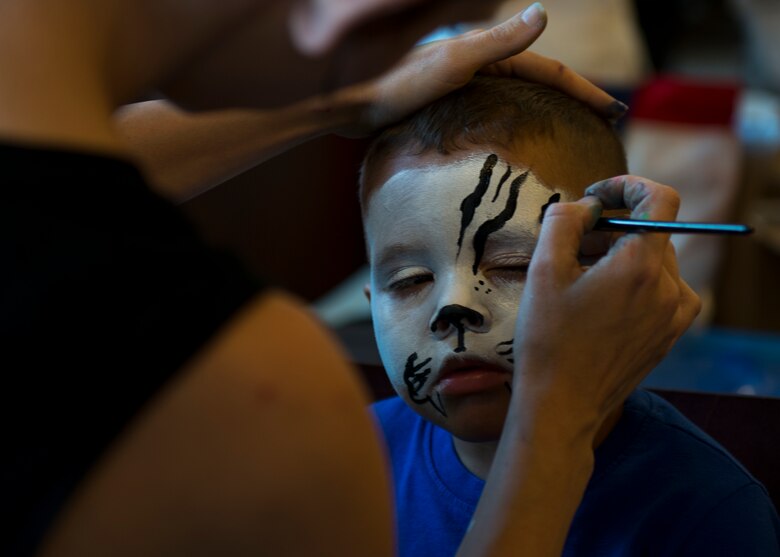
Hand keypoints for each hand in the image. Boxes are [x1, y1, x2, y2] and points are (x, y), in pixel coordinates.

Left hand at [325, 4, 624, 137]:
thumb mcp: (452, 64)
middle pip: (540, 78)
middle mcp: (480, 60)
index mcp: (487, 52)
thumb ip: (496, 42)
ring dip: (552, 106)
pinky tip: (523, 134)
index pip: (548, 69)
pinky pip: (500, 106)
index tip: (612, 111)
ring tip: (576, 126)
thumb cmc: (397, 86)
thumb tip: (543, 12)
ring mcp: (467, 80)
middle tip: (606, 119)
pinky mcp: (451, 99)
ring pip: (522, 92)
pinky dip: (523, 116)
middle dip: (576, 96)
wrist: (353, 103)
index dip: (583, 89)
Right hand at [512, 176, 700, 432]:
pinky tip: (598, 304)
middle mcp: (670, 287)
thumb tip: (586, 206)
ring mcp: (676, 314)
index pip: (659, 199)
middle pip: (652, 231)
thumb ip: (565, 220)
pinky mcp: (672, 334)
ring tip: (580, 278)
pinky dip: (634, 282)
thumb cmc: (549, 338)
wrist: (563, 404)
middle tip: (572, 245)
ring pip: (655, 260)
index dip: (627, 186)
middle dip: (613, 228)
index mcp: (642, 266)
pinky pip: (660, 289)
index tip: (597, 197)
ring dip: (622, 256)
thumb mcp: (544, 270)